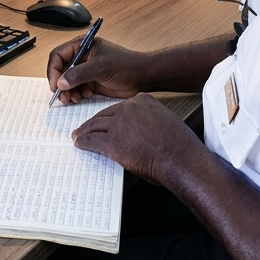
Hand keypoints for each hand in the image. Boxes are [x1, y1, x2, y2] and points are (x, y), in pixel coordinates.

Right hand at [46, 37, 145, 102]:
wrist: (142, 77)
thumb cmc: (125, 65)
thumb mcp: (100, 68)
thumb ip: (79, 74)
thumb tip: (60, 82)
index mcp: (82, 46)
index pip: (58, 55)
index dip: (54, 70)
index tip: (55, 85)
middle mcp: (81, 57)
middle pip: (61, 70)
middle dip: (60, 84)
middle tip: (63, 97)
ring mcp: (86, 69)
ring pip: (68, 81)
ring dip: (68, 91)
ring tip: (74, 99)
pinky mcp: (91, 81)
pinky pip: (77, 88)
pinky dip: (77, 94)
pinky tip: (85, 96)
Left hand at [71, 93, 204, 185]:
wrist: (181, 159)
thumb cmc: (179, 146)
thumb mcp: (164, 122)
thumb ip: (148, 120)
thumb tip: (136, 131)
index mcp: (142, 100)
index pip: (119, 108)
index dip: (109, 117)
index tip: (103, 122)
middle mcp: (129, 108)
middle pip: (104, 115)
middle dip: (93, 123)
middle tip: (84, 129)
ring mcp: (119, 124)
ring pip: (95, 126)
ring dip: (84, 132)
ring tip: (78, 136)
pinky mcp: (113, 141)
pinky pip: (92, 140)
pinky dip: (83, 142)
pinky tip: (79, 145)